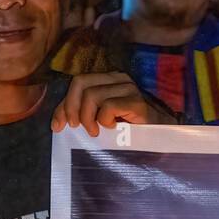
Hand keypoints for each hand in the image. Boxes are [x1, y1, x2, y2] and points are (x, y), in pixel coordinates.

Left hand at [51, 72, 173, 136]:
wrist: (161, 139)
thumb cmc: (130, 132)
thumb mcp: (101, 121)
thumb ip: (82, 116)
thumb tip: (57, 123)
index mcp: (108, 80)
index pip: (77, 83)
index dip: (63, 104)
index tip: (59, 126)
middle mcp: (118, 79)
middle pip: (80, 82)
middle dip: (72, 107)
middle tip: (77, 127)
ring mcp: (129, 88)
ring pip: (92, 95)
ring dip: (88, 118)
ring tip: (96, 132)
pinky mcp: (137, 102)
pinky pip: (108, 106)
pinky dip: (104, 120)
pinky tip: (111, 129)